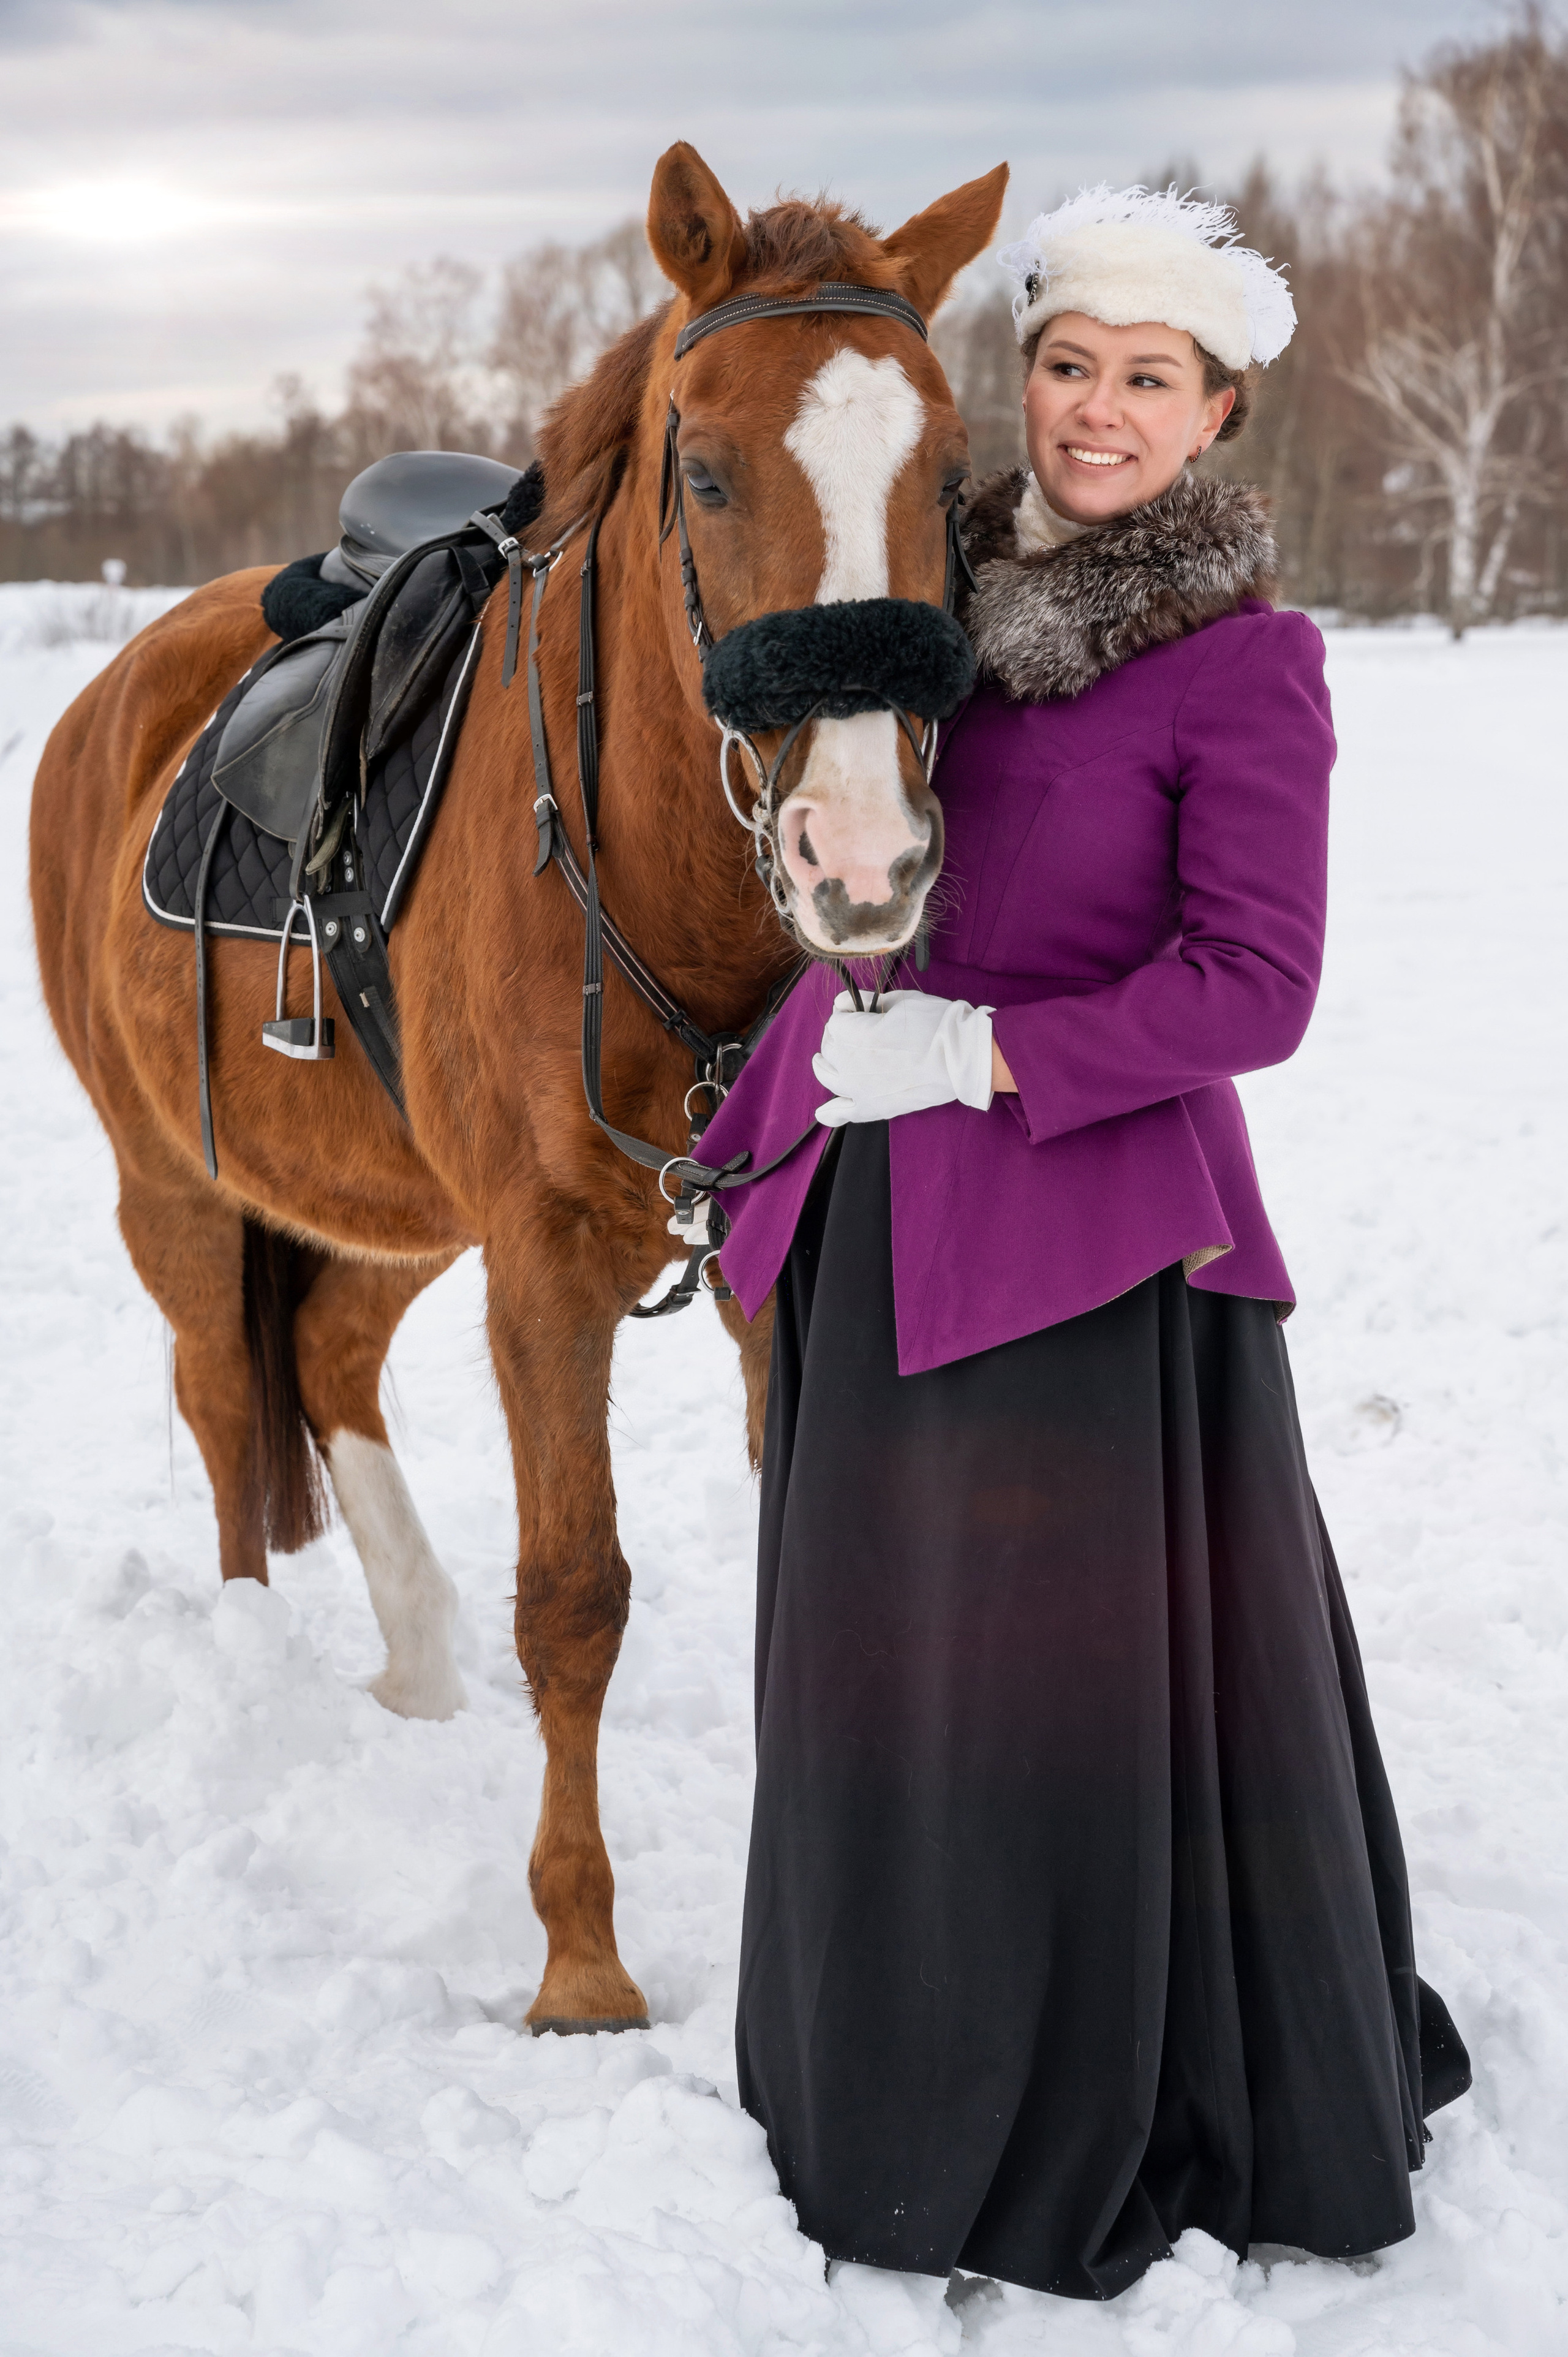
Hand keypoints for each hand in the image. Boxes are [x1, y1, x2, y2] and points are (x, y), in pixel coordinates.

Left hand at [813, 989, 995, 1126]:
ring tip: (827, 1060)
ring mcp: (862, 1089)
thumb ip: (867, 1001)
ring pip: (827, 1076)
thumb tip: (841, 1003)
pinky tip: (823, 1111)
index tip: (855, 1011)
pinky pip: (843, 1114)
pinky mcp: (874, 1108)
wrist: (964, 1056)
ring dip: (825, 1065)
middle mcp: (855, 1064)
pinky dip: (830, 1113)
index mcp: (861, 1035)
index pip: (835, 1022)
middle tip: (853, 1030)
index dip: (844, 1013)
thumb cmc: (937, 1024)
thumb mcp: (902, 1001)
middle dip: (837, 1035)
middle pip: (829, 1047)